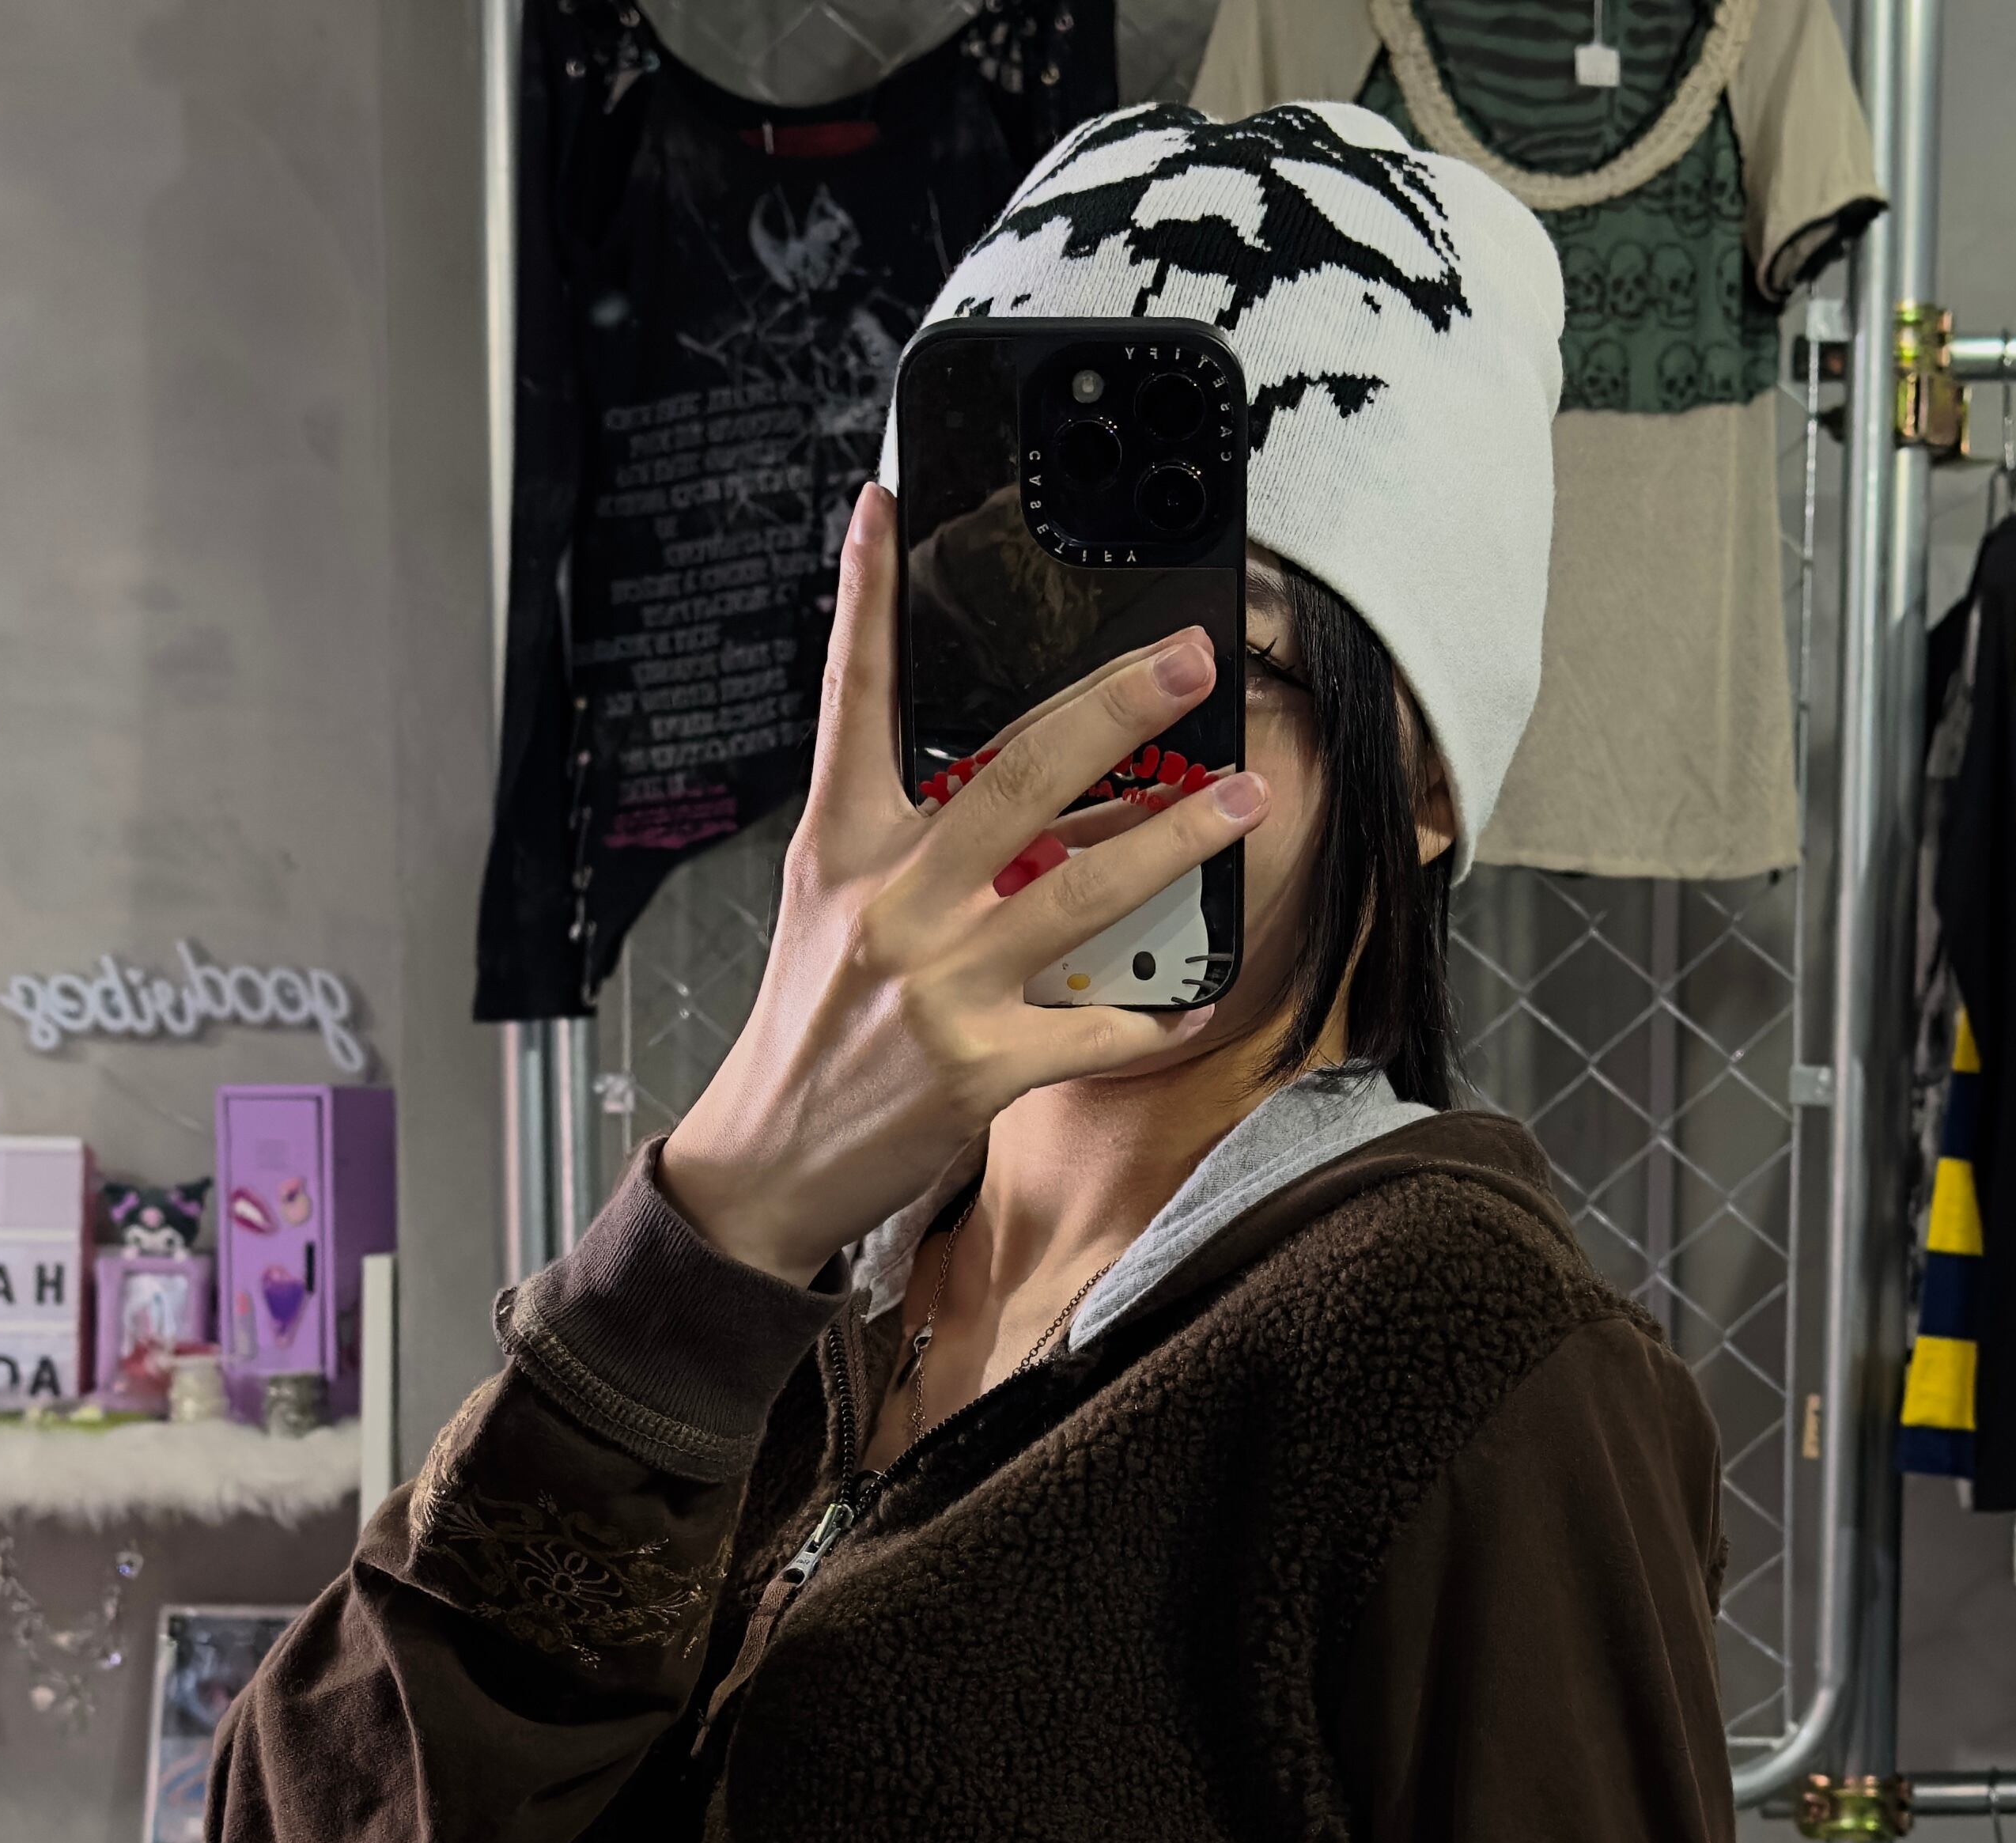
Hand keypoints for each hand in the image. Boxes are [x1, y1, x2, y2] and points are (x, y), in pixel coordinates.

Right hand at [657, 486, 1270, 1285]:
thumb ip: (909, 843)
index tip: (883, 507)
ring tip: (1245, 798)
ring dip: (1176, 838)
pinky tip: (1197, 1001)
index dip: (863, 601)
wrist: (770, 1161)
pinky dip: (1155, 1019)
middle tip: (1190, 659)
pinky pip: (1097, 1031)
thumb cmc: (812, 1029)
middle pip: (1015, 776)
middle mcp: (891, 902)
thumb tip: (1023, 789)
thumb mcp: (832, 912)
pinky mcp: (979, 1066)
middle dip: (1114, 708)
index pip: (851, 704)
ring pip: (1081, 888)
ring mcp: (939, 984)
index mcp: (842, 848)